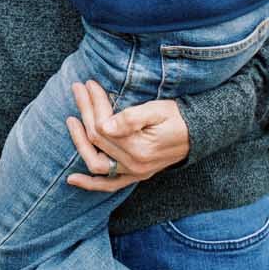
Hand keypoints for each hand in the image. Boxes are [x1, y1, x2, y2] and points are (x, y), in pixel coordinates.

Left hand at [64, 80, 190, 191]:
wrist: (197, 133)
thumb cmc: (176, 118)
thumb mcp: (157, 110)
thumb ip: (131, 118)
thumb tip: (105, 126)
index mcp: (139, 148)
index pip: (104, 125)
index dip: (94, 103)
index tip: (88, 84)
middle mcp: (135, 165)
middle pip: (98, 139)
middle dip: (85, 111)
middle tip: (78, 89)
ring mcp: (134, 173)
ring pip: (96, 162)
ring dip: (79, 142)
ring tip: (71, 121)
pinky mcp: (135, 176)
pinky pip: (109, 185)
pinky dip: (90, 184)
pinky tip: (71, 179)